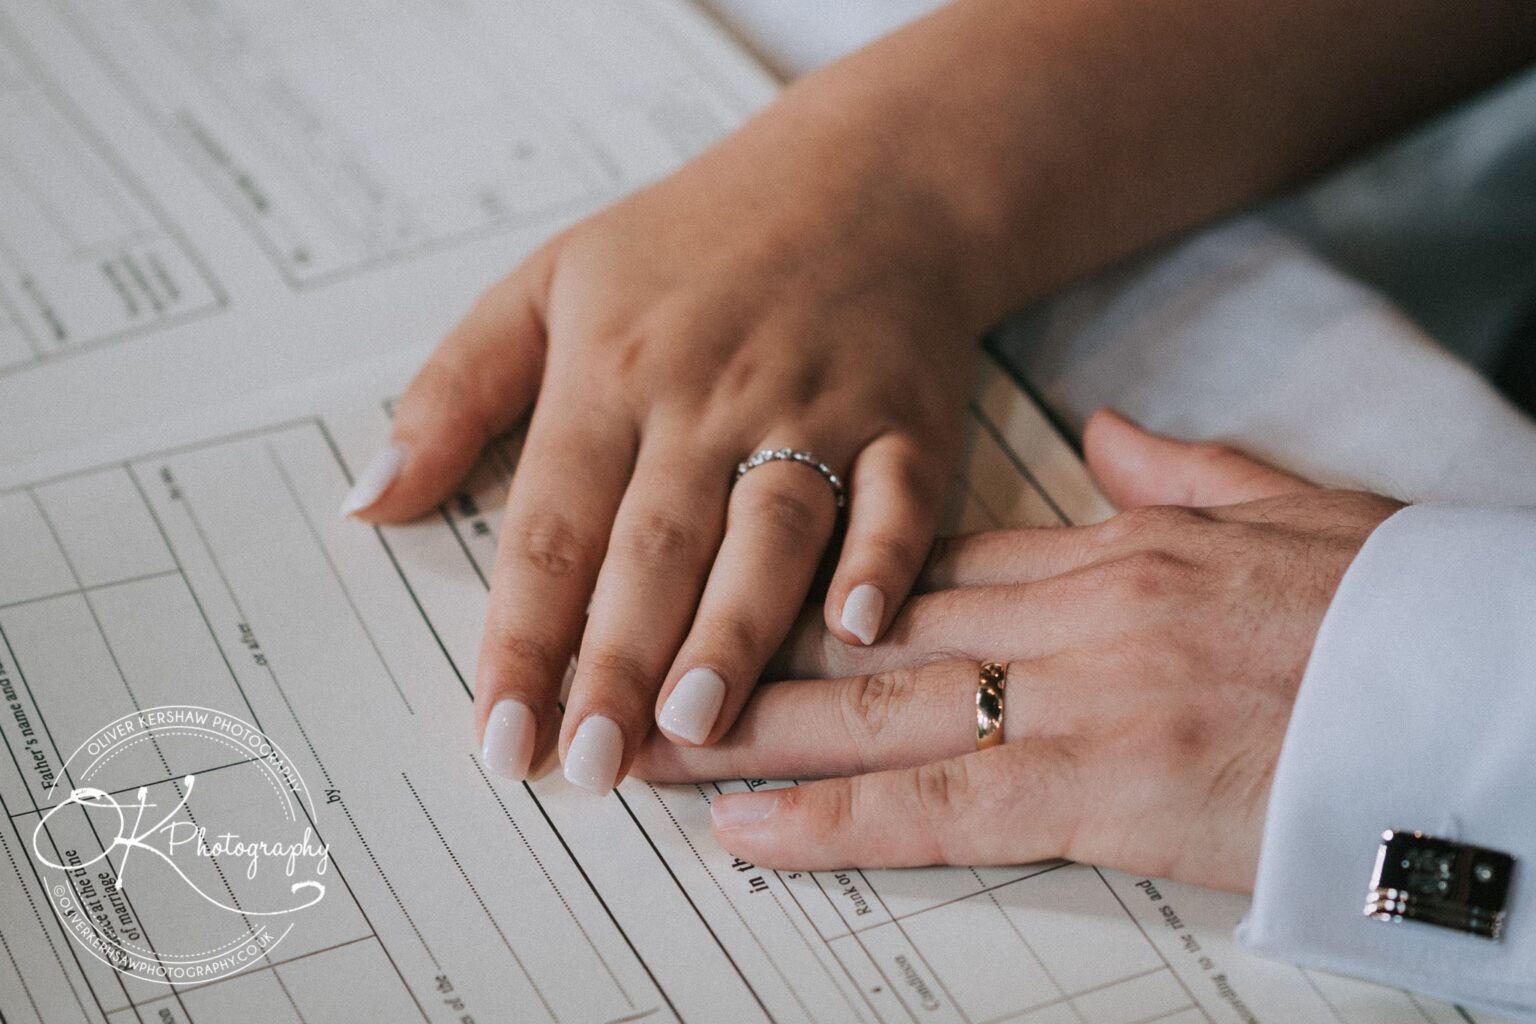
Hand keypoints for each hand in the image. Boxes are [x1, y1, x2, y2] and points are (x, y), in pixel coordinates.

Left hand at [344, 79, 998, 792]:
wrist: (863, 181)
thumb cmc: (694, 243)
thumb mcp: (547, 281)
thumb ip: (453, 391)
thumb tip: (365, 500)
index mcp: (611, 371)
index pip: (552, 524)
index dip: (520, 636)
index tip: (498, 736)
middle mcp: (708, 397)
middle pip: (653, 545)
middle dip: (615, 661)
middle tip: (587, 767)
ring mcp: (816, 407)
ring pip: (767, 531)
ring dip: (731, 630)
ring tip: (690, 727)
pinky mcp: (906, 422)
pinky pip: (896, 498)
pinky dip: (881, 560)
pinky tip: (855, 627)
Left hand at [630, 410, 1401, 891]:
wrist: (1484, 691)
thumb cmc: (1400, 610)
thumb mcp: (1294, 508)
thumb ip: (1181, 471)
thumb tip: (1105, 435)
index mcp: (1119, 548)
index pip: (944, 561)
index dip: (838, 583)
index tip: (760, 591)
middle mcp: (1076, 612)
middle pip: (878, 630)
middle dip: (755, 647)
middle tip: (653, 656)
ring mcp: (1079, 697)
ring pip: (877, 710)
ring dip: (756, 729)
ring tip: (655, 739)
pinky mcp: (1103, 789)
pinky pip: (938, 806)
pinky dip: (832, 821)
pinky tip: (747, 829)